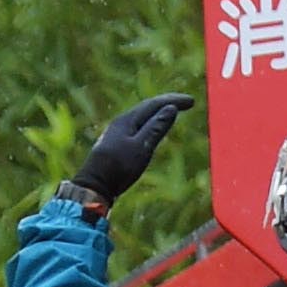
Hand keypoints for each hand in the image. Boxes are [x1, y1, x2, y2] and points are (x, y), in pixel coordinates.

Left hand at [73, 93, 191, 203]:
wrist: (94, 184)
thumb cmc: (118, 167)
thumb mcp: (142, 148)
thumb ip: (156, 128)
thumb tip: (172, 108)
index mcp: (128, 120)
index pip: (154, 104)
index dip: (173, 101)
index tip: (192, 101)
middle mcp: (122, 122)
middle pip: (147, 107)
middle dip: (168, 103)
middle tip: (187, 103)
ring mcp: (118, 132)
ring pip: (142, 116)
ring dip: (159, 112)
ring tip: (173, 111)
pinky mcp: (117, 142)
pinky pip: (138, 125)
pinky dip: (151, 122)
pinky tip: (153, 128)